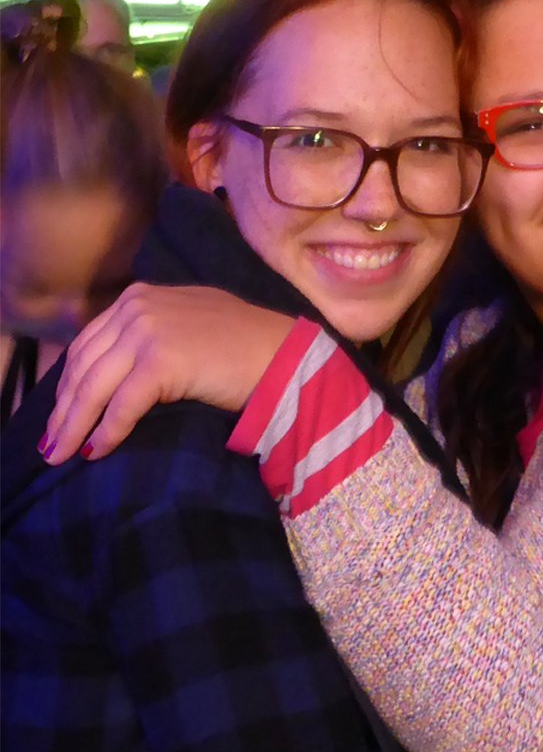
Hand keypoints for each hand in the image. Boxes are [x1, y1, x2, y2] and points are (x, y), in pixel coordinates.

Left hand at [41, 283, 293, 463]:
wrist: (282, 355)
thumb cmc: (245, 347)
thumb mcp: (187, 324)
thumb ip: (151, 332)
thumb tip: (116, 369)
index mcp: (140, 297)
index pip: (88, 344)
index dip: (69, 383)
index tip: (59, 414)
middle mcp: (137, 307)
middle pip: (84, 364)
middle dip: (64, 408)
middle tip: (50, 445)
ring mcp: (147, 330)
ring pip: (94, 386)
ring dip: (74, 425)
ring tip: (62, 455)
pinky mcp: (161, 360)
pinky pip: (122, 404)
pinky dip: (107, 431)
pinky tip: (97, 451)